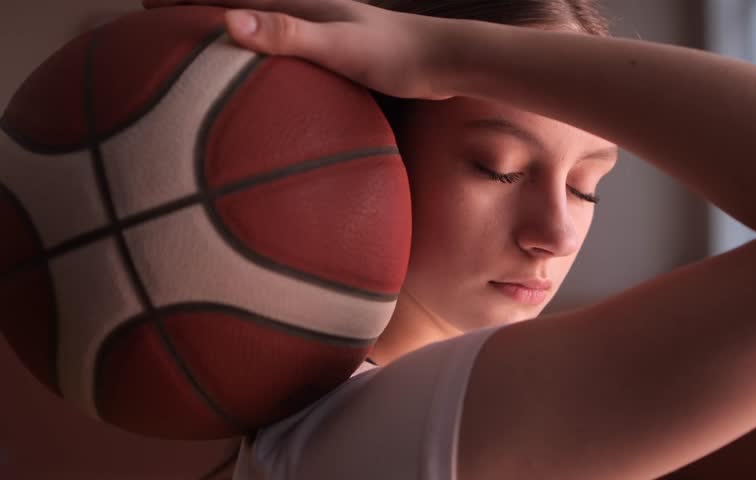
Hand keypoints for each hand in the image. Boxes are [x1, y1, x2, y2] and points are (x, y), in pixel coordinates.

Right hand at [142, 0, 457, 99]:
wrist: (442, 61)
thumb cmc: (395, 55)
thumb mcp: (338, 47)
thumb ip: (287, 35)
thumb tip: (227, 21)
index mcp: (297, 5)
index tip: (144, 3)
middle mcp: (302, 12)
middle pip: (238, 8)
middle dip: (197, 11)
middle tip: (156, 22)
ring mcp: (316, 31)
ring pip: (259, 28)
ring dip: (225, 32)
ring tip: (192, 50)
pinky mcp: (331, 52)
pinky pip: (281, 50)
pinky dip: (257, 55)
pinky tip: (254, 77)